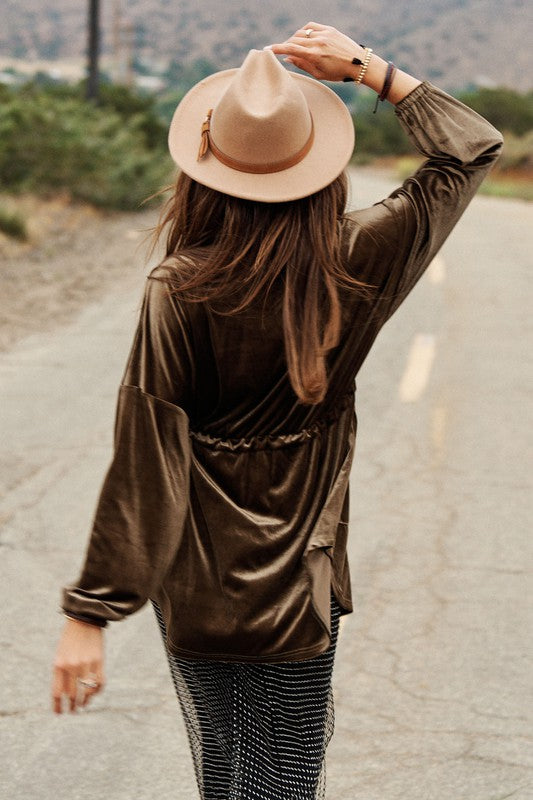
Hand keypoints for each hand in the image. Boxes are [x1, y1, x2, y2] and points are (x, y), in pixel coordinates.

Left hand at [51, 618, 104, 712]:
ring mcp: (86, 664)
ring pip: (87, 691)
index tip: (59, 713)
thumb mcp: (60, 655)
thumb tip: (65, 694)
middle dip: (72, 706)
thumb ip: (61, 674)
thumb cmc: (69, 639)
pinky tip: (94, 693)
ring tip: (84, 704)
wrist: (84, 620)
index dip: (58, 706)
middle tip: (73, 710)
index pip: (57, 692)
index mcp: (58, 665)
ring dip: (85, 701)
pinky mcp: (99, 661)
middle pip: (72, 695)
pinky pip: (99, 682)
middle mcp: (72, 666)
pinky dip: (97, 691)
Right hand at [266, 22, 420, 104]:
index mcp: (315, 55)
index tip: (267, 50)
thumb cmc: (339, 73)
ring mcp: (324, 34)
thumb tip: (288, 58)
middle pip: (294, 40)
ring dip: (295, 39)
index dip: (277, 48)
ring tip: (295, 47)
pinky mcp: (329, 29)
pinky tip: (303, 37)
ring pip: (302, 33)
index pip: (291, 48)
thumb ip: (303, 65)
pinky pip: (311, 26)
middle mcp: (318, 42)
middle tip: (283, 52)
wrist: (359, 63)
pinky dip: (304, 31)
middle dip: (286, 45)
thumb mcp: (320, 74)